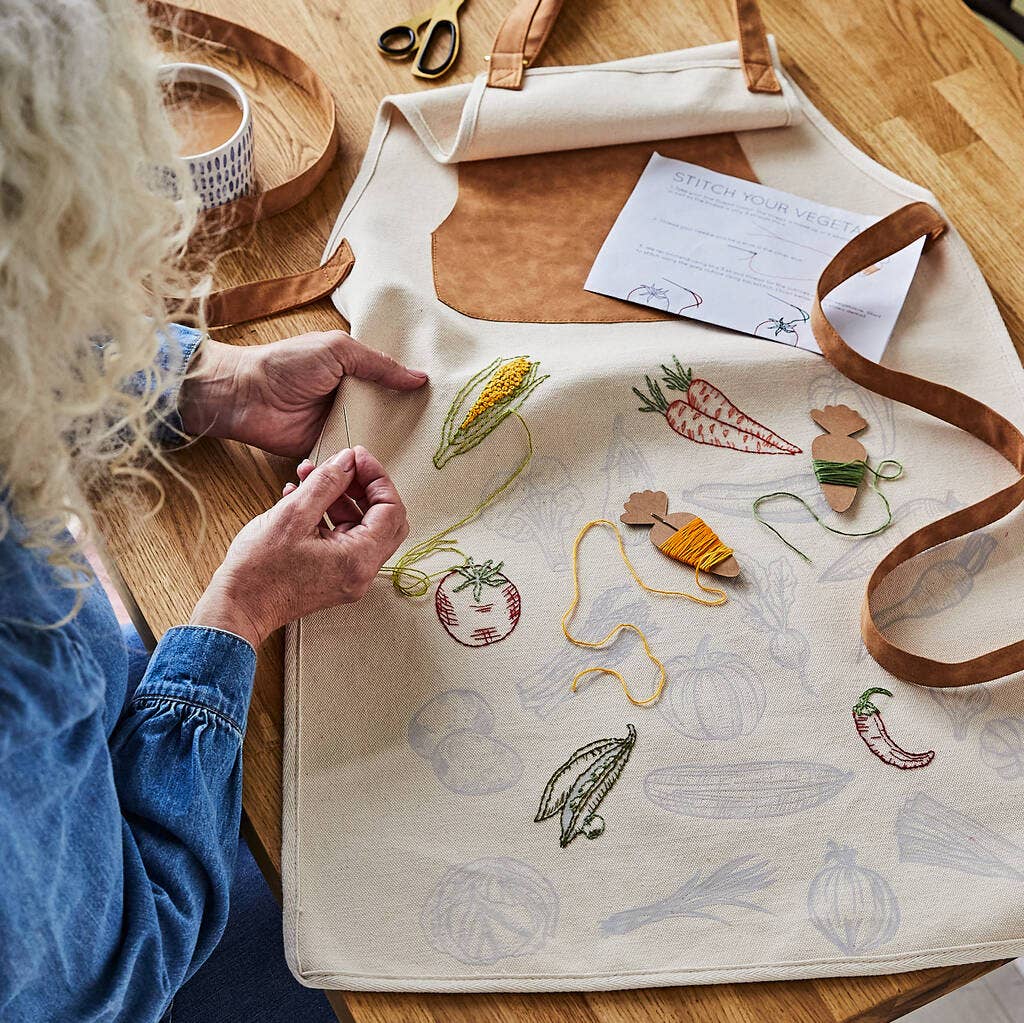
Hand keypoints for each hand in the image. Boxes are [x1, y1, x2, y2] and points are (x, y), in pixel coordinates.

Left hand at [178, 331, 426, 456]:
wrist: (246, 395)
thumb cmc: (287, 364)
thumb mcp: (338, 351)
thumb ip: (378, 365)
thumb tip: (419, 378)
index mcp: (353, 372)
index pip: (390, 383)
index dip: (411, 392)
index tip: (441, 405)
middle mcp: (349, 400)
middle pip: (386, 414)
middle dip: (407, 424)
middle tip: (439, 437)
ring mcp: (338, 427)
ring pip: (372, 438)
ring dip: (389, 445)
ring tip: (424, 458)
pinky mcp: (325, 450)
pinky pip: (350, 460)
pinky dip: (364, 465)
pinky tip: (389, 472)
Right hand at [190, 446, 407, 647]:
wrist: (236, 609)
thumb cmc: (258, 571)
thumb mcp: (292, 515)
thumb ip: (327, 483)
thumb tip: (349, 460)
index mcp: (359, 559)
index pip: (391, 509)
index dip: (376, 477)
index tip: (357, 456)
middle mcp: (362, 571)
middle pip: (383, 518)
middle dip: (362, 486)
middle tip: (341, 466)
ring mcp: (349, 576)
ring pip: (360, 526)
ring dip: (338, 497)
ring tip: (308, 475)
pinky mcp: (333, 575)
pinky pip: (342, 538)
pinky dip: (327, 515)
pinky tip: (301, 496)